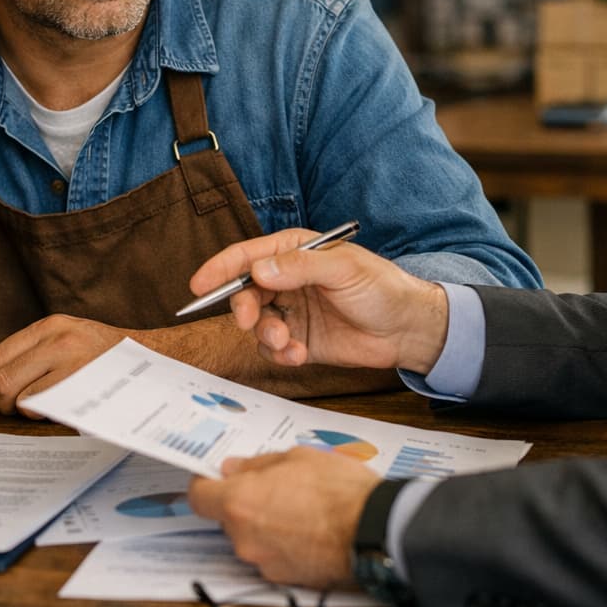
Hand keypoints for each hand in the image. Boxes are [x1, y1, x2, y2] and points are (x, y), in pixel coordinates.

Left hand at [0, 314, 125, 416]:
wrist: (150, 360)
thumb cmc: (104, 353)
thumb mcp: (63, 339)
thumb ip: (24, 352)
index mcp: (50, 326)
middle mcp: (59, 340)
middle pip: (4, 378)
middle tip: (5, 409)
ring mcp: (73, 363)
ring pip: (20, 396)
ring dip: (20, 409)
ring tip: (34, 407)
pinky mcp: (84, 386)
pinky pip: (43, 407)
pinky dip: (40, 414)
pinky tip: (52, 409)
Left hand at [187, 448, 378, 587]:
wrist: (374, 529)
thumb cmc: (339, 489)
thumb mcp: (298, 457)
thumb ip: (258, 464)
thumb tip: (234, 468)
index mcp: (240, 502)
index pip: (199, 497)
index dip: (207, 484)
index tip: (218, 477)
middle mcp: (245, 538)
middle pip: (229, 518)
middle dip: (247, 502)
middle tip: (278, 486)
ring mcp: (264, 562)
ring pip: (253, 538)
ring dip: (268, 524)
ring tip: (303, 508)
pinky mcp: (286, 579)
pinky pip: (274, 556)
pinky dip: (285, 544)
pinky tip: (311, 530)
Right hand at [188, 230, 450, 373]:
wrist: (408, 328)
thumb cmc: (382, 287)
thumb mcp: (343, 269)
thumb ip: (300, 267)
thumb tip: (258, 270)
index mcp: (294, 251)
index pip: (248, 256)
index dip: (220, 269)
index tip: (198, 285)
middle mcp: (288, 279)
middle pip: (246, 292)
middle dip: (244, 309)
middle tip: (250, 322)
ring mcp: (293, 310)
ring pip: (258, 324)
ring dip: (265, 335)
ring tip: (287, 343)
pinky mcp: (300, 339)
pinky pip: (274, 348)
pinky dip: (280, 354)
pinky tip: (299, 355)